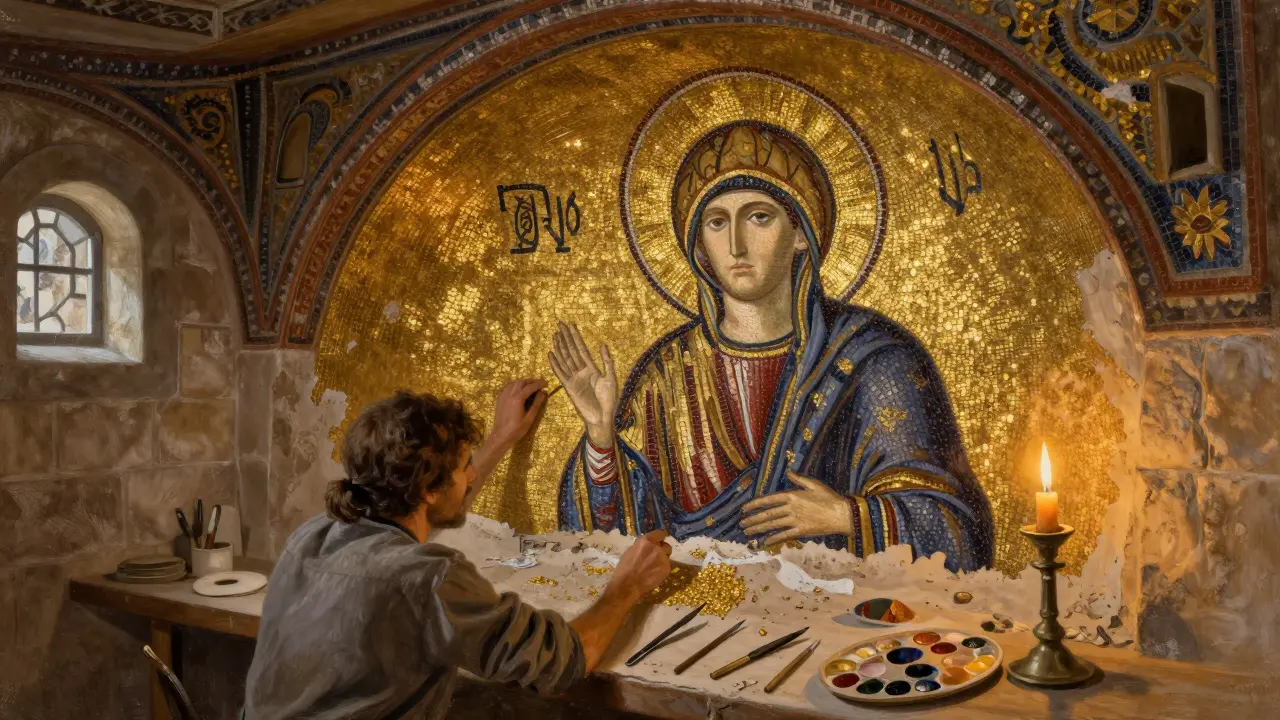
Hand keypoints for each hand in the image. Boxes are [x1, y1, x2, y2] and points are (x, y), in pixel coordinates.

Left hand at [486, 378, 547, 450]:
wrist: (501, 436)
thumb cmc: (517, 429)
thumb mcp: (529, 418)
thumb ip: (536, 404)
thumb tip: (543, 393)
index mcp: (517, 399)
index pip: (530, 387)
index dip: (539, 383)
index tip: (546, 383)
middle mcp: (509, 394)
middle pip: (521, 382)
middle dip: (531, 381)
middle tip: (539, 384)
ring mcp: (503, 396)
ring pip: (513, 383)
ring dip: (523, 382)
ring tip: (530, 386)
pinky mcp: (500, 399)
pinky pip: (507, 387)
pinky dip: (515, 385)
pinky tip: (519, 390)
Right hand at [548, 321, 618, 446]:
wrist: (602, 418)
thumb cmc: (609, 400)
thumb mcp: (611, 379)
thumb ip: (607, 362)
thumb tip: (602, 344)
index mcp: (592, 369)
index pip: (582, 349)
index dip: (576, 337)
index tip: (571, 325)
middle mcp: (581, 372)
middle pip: (571, 351)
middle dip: (566, 337)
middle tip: (559, 323)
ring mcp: (574, 379)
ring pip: (565, 359)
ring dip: (559, 347)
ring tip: (555, 335)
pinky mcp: (569, 387)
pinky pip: (560, 373)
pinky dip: (555, 363)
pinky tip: (550, 353)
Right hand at [608, 529, 672, 601]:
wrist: (627, 585)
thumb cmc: (625, 568)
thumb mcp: (630, 551)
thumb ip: (642, 546)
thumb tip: (648, 545)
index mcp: (646, 541)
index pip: (660, 533)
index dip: (660, 538)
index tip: (659, 542)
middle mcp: (656, 547)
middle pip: (666, 545)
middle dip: (662, 550)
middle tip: (656, 557)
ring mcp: (663, 558)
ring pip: (667, 556)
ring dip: (663, 559)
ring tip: (654, 567)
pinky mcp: (666, 568)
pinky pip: (667, 566)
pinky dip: (662, 569)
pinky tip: (654, 574)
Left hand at [740, 471, 852, 544]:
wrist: (842, 514)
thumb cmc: (829, 498)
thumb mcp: (814, 484)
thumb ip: (799, 479)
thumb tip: (788, 472)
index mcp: (792, 495)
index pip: (768, 500)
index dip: (755, 505)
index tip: (744, 509)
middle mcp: (791, 508)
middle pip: (767, 514)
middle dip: (752, 519)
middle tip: (742, 523)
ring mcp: (795, 520)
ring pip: (772, 525)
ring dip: (759, 529)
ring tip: (747, 532)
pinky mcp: (801, 531)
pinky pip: (784, 535)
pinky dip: (773, 538)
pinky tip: (765, 541)